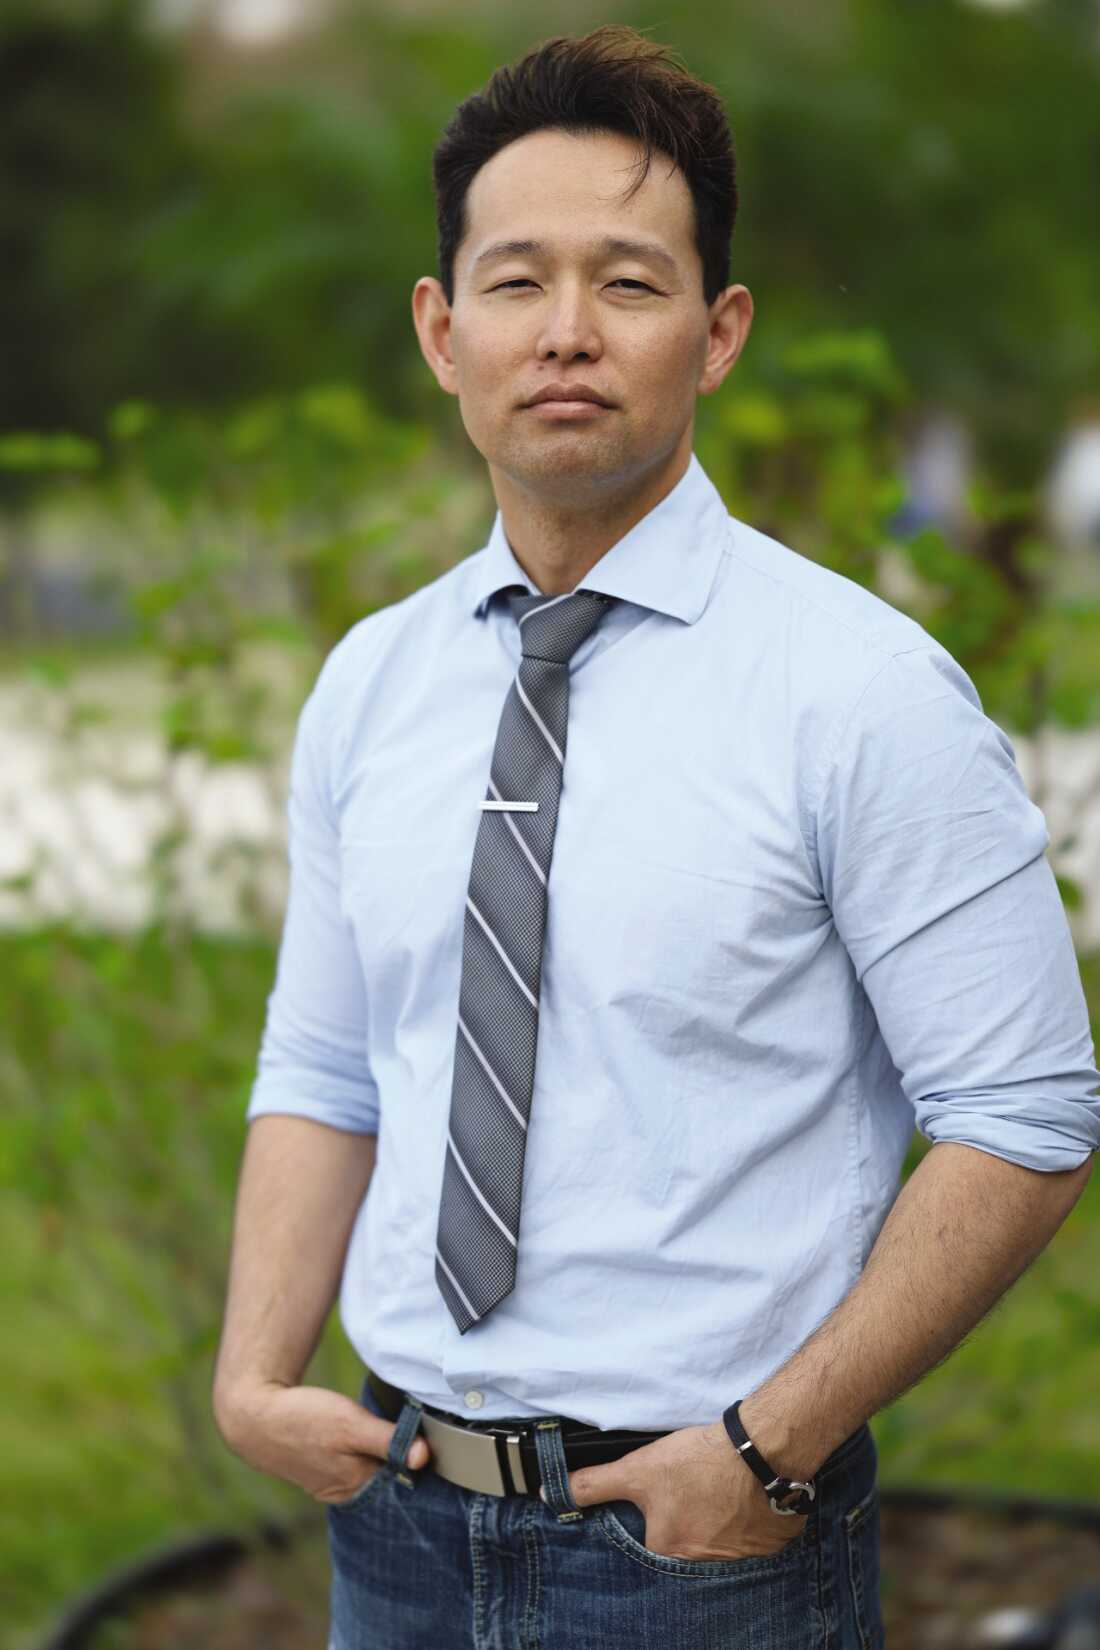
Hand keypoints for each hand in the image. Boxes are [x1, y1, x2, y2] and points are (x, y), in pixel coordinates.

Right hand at [214, 1380, 431, 1505]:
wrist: (253, 1416)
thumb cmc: (303, 1419)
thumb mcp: (350, 1425)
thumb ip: (387, 1440)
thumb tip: (423, 1457)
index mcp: (356, 1484)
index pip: (402, 1472)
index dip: (415, 1450)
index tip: (425, 1432)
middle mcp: (345, 1490)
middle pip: (385, 1471)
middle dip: (397, 1452)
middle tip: (405, 1424)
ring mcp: (329, 1483)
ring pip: (366, 1466)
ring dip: (376, 1449)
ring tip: (374, 1427)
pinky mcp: (316, 1471)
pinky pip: (347, 1463)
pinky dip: (356, 1450)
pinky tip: (352, 1435)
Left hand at [549, 1420, 807, 1561]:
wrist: (760, 1451)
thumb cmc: (698, 1461)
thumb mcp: (637, 1469)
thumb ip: (595, 1485)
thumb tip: (551, 1493)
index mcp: (668, 1552)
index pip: (650, 1544)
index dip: (654, 1520)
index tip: (665, 1502)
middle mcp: (703, 1565)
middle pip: (685, 1547)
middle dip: (686, 1524)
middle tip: (694, 1496)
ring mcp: (740, 1560)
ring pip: (718, 1545)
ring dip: (715, 1525)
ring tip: (715, 1495)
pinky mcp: (769, 1546)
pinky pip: (751, 1542)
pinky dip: (745, 1525)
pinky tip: (742, 1502)